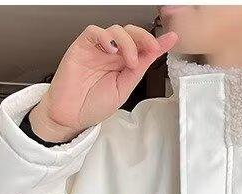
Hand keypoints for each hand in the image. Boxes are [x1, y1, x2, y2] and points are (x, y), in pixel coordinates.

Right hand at [29, 24, 178, 141]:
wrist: (71, 116)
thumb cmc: (92, 105)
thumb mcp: (124, 89)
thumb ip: (139, 70)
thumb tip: (156, 54)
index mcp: (122, 64)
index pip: (141, 47)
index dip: (156, 41)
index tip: (171, 39)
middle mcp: (111, 54)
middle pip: (130, 33)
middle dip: (144, 38)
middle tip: (151, 48)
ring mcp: (97, 49)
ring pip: (115, 30)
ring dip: (127, 42)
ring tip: (130, 61)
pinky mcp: (81, 47)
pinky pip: (94, 32)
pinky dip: (105, 37)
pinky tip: (111, 50)